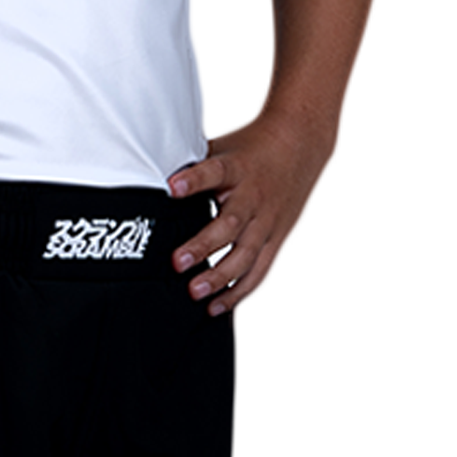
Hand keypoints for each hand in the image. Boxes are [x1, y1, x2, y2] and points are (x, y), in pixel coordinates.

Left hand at [167, 106, 343, 315]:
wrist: (304, 147)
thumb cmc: (255, 151)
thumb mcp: (224, 148)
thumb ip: (194, 168)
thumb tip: (153, 179)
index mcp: (238, 170)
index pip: (214, 172)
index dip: (194, 180)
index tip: (173, 187)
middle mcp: (254, 198)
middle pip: (231, 225)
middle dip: (204, 246)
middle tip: (179, 263)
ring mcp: (269, 223)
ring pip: (248, 256)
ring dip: (222, 280)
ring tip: (199, 297)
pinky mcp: (279, 242)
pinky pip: (262, 273)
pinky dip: (243, 294)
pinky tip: (224, 309)